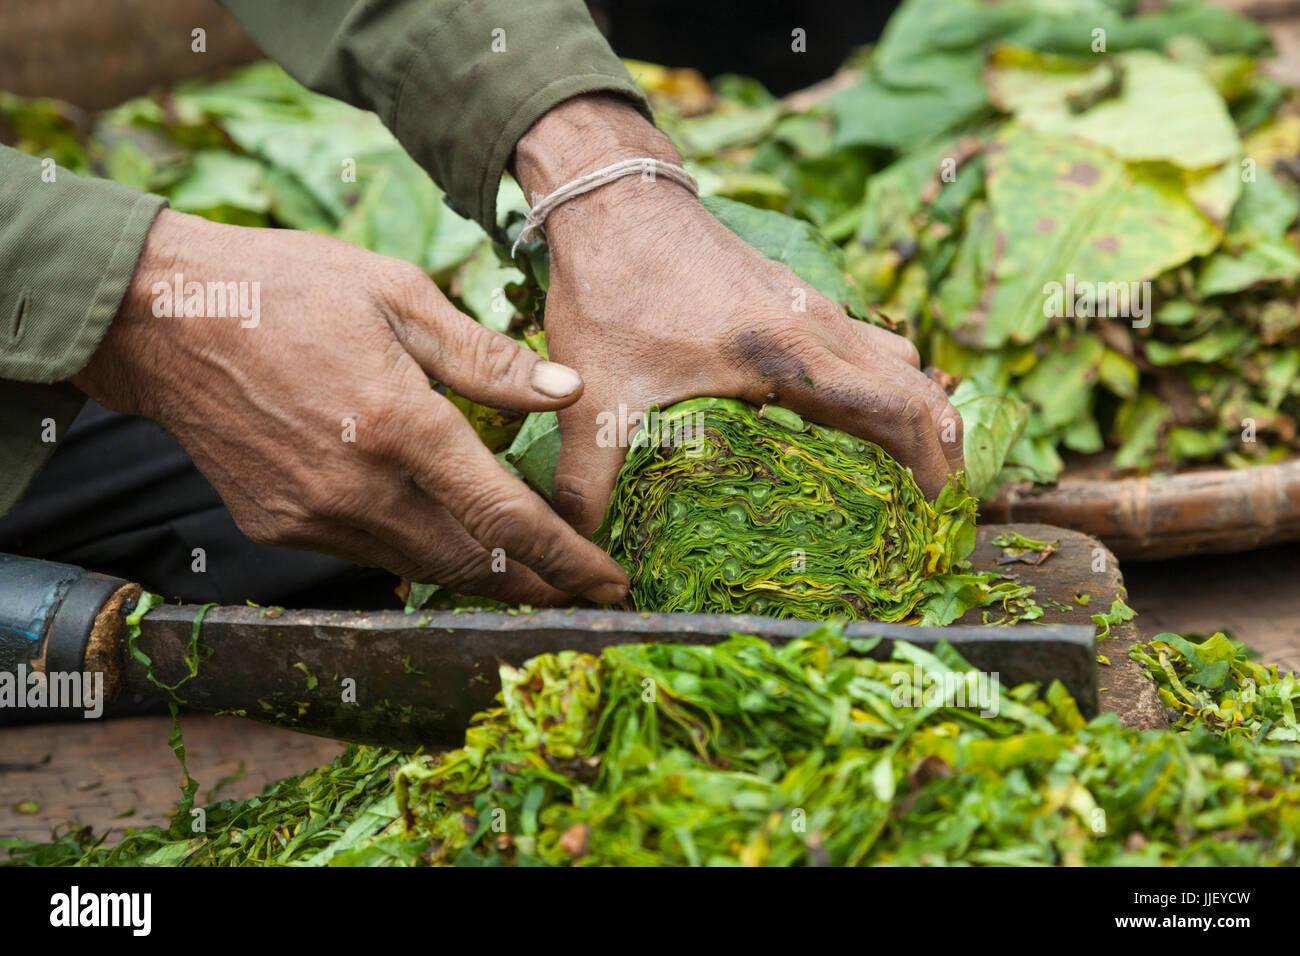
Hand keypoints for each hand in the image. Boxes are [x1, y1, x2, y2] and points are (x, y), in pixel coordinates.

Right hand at [72, 209, 628, 604]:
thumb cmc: (289, 288)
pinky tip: (444, 533)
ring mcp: (314, 516)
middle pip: (473, 564)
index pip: (505, 517)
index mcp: (401, 426)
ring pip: (424, 569)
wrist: (162, 317)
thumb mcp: (399, 294)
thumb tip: (568, 395)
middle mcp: (359, 489)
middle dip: (538, 584)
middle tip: (585, 587)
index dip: (567, 559)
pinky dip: (420, 552)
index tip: (611, 582)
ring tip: (532, 569)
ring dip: (484, 575)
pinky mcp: (281, 525)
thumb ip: (487, 358)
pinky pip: (372, 553)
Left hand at [513, 95, 963, 535]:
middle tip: (937, 507)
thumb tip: (579, 545)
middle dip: (940, 448)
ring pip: (894, 364)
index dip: (933, 462)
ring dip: (911, 412)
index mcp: (788, 352)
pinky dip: (878, 386)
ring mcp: (812, 307)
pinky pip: (862, 347)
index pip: (897, 407)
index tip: (943, 512)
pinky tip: (845, 422)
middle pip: (915, 388)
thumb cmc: (610, 289)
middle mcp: (818, 326)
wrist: (611, 198)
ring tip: (902, 474)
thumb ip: (588, 477)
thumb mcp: (594, 393)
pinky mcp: (795, 298)